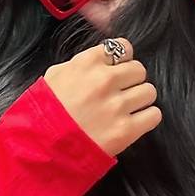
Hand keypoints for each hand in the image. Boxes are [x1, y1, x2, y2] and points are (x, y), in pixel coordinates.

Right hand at [44, 39, 161, 155]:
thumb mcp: (55, 75)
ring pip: (149, 91)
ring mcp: (116, 106)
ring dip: (140, 100)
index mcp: (87, 63)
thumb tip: (104, 59)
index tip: (118, 70)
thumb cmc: (44, 112)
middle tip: (121, 93)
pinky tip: (134, 122)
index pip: (123, 48)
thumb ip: (81, 64)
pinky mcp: (126, 130)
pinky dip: (147, 118)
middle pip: (139, 69)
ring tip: (126, 109)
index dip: (122, 61)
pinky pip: (154, 115)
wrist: (40, 148)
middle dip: (132, 80)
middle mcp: (104, 80)